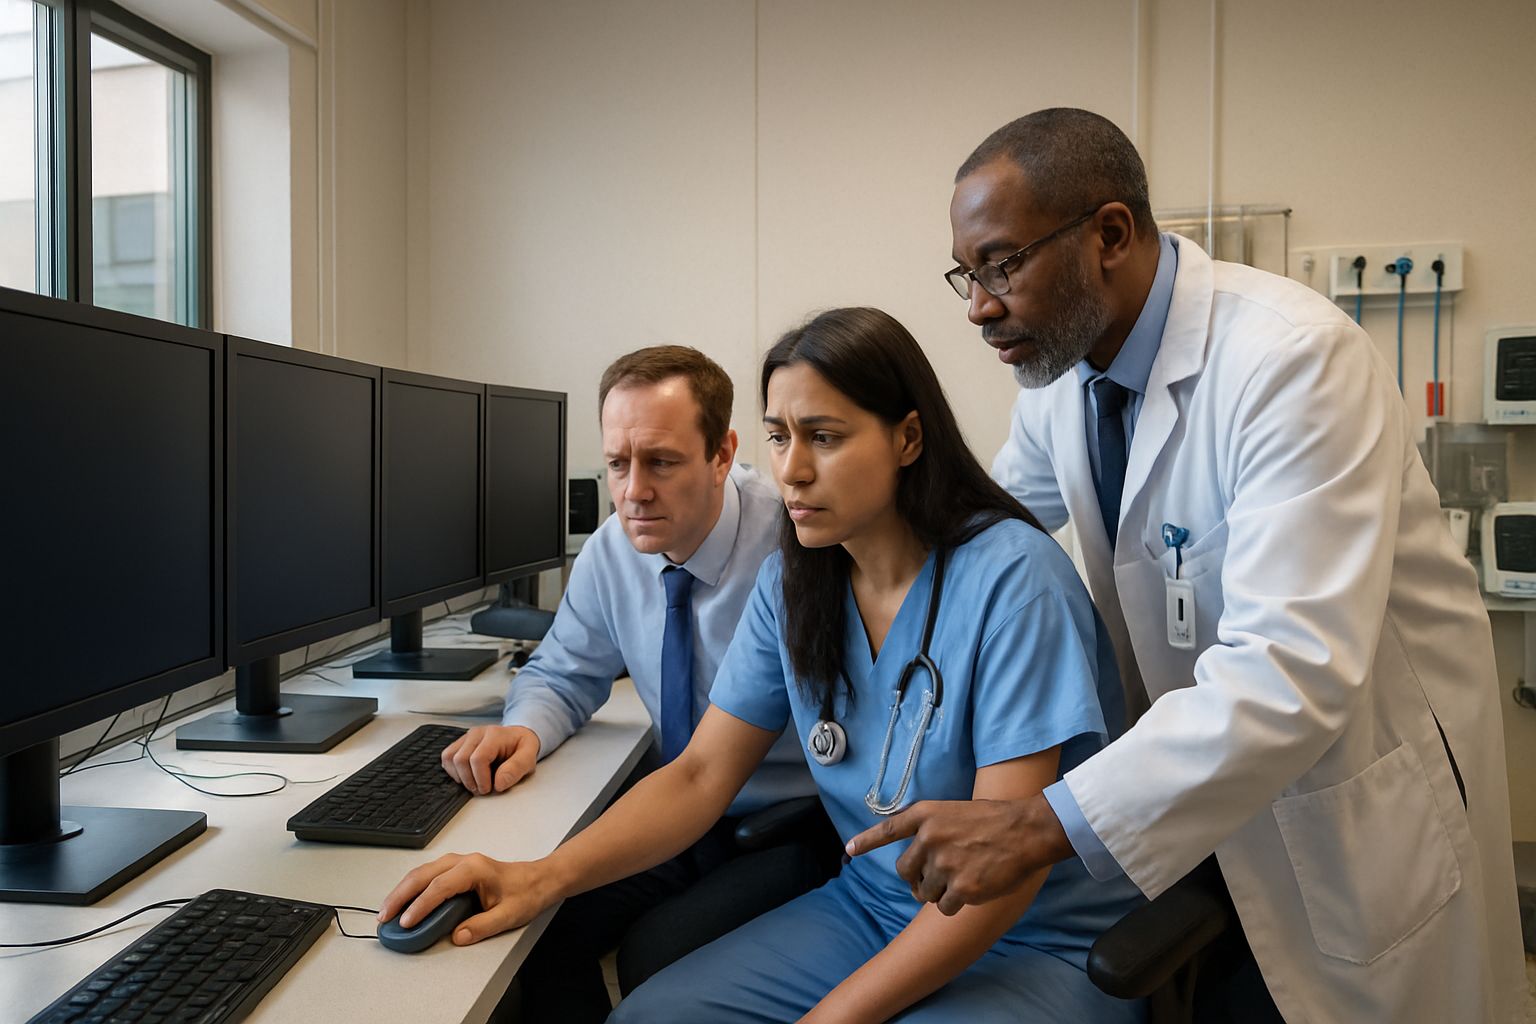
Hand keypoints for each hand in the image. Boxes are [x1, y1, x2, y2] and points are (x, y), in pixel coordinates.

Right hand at [377, 852, 557, 944]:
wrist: (540, 879)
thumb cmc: (527, 892)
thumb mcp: (509, 915)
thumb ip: (482, 926)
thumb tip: (457, 936)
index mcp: (474, 869)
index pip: (440, 886)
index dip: (421, 905)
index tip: (407, 922)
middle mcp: (463, 861)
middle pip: (422, 874)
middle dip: (400, 895)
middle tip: (385, 917)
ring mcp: (458, 862)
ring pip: (422, 872)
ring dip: (402, 890)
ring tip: (387, 911)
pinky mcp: (456, 869)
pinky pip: (428, 875)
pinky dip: (412, 887)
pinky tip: (404, 901)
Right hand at [441, 725, 540, 794]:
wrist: (517, 737)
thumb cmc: (521, 749)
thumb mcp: (529, 758)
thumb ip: (516, 769)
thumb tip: (499, 783)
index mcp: (495, 734)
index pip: (478, 758)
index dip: (481, 779)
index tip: (490, 788)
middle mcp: (477, 733)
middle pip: (461, 759)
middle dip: (470, 780)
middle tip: (483, 789)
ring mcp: (466, 737)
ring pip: (450, 758)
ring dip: (460, 776)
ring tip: (475, 782)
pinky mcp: (460, 743)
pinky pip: (446, 757)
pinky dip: (453, 771)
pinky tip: (467, 776)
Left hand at [844, 795, 1072, 914]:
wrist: (1025, 831)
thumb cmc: (993, 821)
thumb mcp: (954, 811)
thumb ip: (931, 831)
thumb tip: (916, 860)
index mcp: (926, 815)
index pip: (889, 830)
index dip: (867, 841)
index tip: (849, 850)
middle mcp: (929, 839)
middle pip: (905, 872)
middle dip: (917, 879)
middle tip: (936, 877)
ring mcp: (943, 864)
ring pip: (925, 892)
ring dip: (939, 891)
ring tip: (962, 877)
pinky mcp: (961, 888)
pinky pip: (944, 907)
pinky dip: (955, 904)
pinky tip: (973, 889)